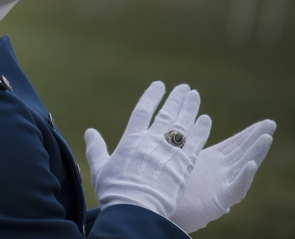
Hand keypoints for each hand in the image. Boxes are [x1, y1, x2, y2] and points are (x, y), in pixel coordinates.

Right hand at [84, 81, 211, 217]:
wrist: (136, 210)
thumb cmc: (114, 191)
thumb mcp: (100, 168)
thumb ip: (96, 148)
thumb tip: (89, 131)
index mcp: (131, 140)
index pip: (143, 111)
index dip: (151, 97)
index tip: (159, 85)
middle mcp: (151, 141)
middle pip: (166, 114)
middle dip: (175, 99)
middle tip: (183, 87)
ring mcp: (169, 152)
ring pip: (182, 124)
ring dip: (189, 108)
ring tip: (194, 95)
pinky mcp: (184, 166)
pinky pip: (195, 143)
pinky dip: (201, 130)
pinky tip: (205, 119)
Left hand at [171, 119, 275, 232]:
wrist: (164, 213)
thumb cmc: (170, 187)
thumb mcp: (180, 161)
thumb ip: (188, 147)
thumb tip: (189, 130)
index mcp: (211, 160)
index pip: (234, 144)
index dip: (249, 133)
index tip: (264, 122)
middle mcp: (220, 172)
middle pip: (242, 151)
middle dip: (257, 137)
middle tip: (271, 123)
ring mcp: (221, 186)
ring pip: (242, 166)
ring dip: (255, 153)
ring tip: (266, 138)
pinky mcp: (218, 201)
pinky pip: (234, 188)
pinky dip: (243, 177)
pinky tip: (249, 166)